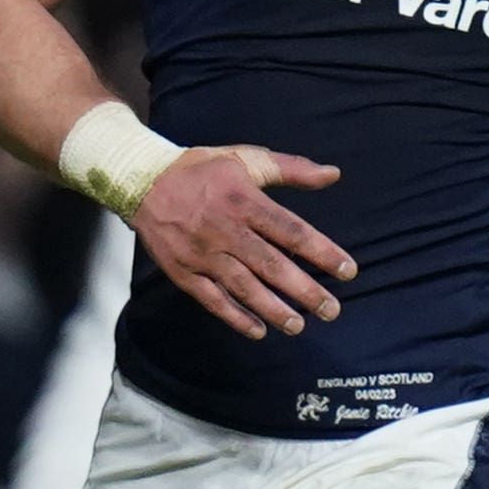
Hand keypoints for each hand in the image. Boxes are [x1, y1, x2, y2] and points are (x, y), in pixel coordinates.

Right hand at [130, 144, 353, 338]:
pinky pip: (212, 299)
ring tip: (298, 326)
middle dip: (305, 291)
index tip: (347, 270)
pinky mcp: (184, 272)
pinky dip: (234, 317)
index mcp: (245, 202)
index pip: (292, 232)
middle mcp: (226, 231)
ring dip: (273, 309)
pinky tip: (257, 330)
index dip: (322, 253)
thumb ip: (291, 168)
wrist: (142, 181)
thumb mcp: (245, 158)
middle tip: (331, 310)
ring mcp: (203, 255)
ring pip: (244, 287)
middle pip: (272, 266)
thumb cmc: (200, 169)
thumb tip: (333, 175)